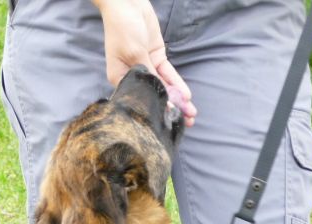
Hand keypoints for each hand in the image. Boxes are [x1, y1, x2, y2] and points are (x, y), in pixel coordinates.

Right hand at [94, 0, 196, 125]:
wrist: (126, 1)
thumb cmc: (122, 27)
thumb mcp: (134, 52)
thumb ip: (148, 74)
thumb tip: (160, 96)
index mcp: (121, 78)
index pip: (140, 99)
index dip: (155, 111)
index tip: (169, 122)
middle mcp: (133, 75)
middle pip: (154, 96)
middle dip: (171, 109)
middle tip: (186, 123)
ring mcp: (145, 66)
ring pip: (164, 87)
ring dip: (178, 99)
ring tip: (190, 114)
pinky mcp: (156, 57)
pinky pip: (168, 74)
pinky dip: (177, 84)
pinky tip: (186, 96)